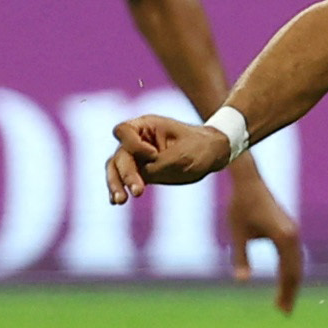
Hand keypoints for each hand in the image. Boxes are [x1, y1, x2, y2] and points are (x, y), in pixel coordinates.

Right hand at [105, 115, 233, 200]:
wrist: (211, 153)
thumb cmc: (199, 148)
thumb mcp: (182, 156)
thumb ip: (158, 165)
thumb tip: (140, 176)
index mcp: (147, 125)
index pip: (124, 131)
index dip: (133, 145)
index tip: (153, 155)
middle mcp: (137, 139)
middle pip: (120, 154)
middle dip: (126, 174)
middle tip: (139, 192)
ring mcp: (138, 156)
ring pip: (115, 168)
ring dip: (116, 184)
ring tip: (120, 201)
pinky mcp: (141, 171)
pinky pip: (123, 179)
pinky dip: (119, 188)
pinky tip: (115, 201)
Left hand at [225, 161, 305, 312]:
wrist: (249, 181)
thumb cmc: (240, 206)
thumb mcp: (237, 233)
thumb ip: (240, 257)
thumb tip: (242, 281)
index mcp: (283, 237)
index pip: (288, 272)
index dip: (285, 292)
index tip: (280, 310)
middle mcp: (293, 235)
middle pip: (296, 270)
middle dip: (290, 292)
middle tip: (284, 313)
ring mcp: (293, 232)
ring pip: (297, 263)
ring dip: (292, 283)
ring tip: (284, 301)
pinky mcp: (289, 229)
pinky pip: (294, 256)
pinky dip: (291, 271)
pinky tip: (285, 280)